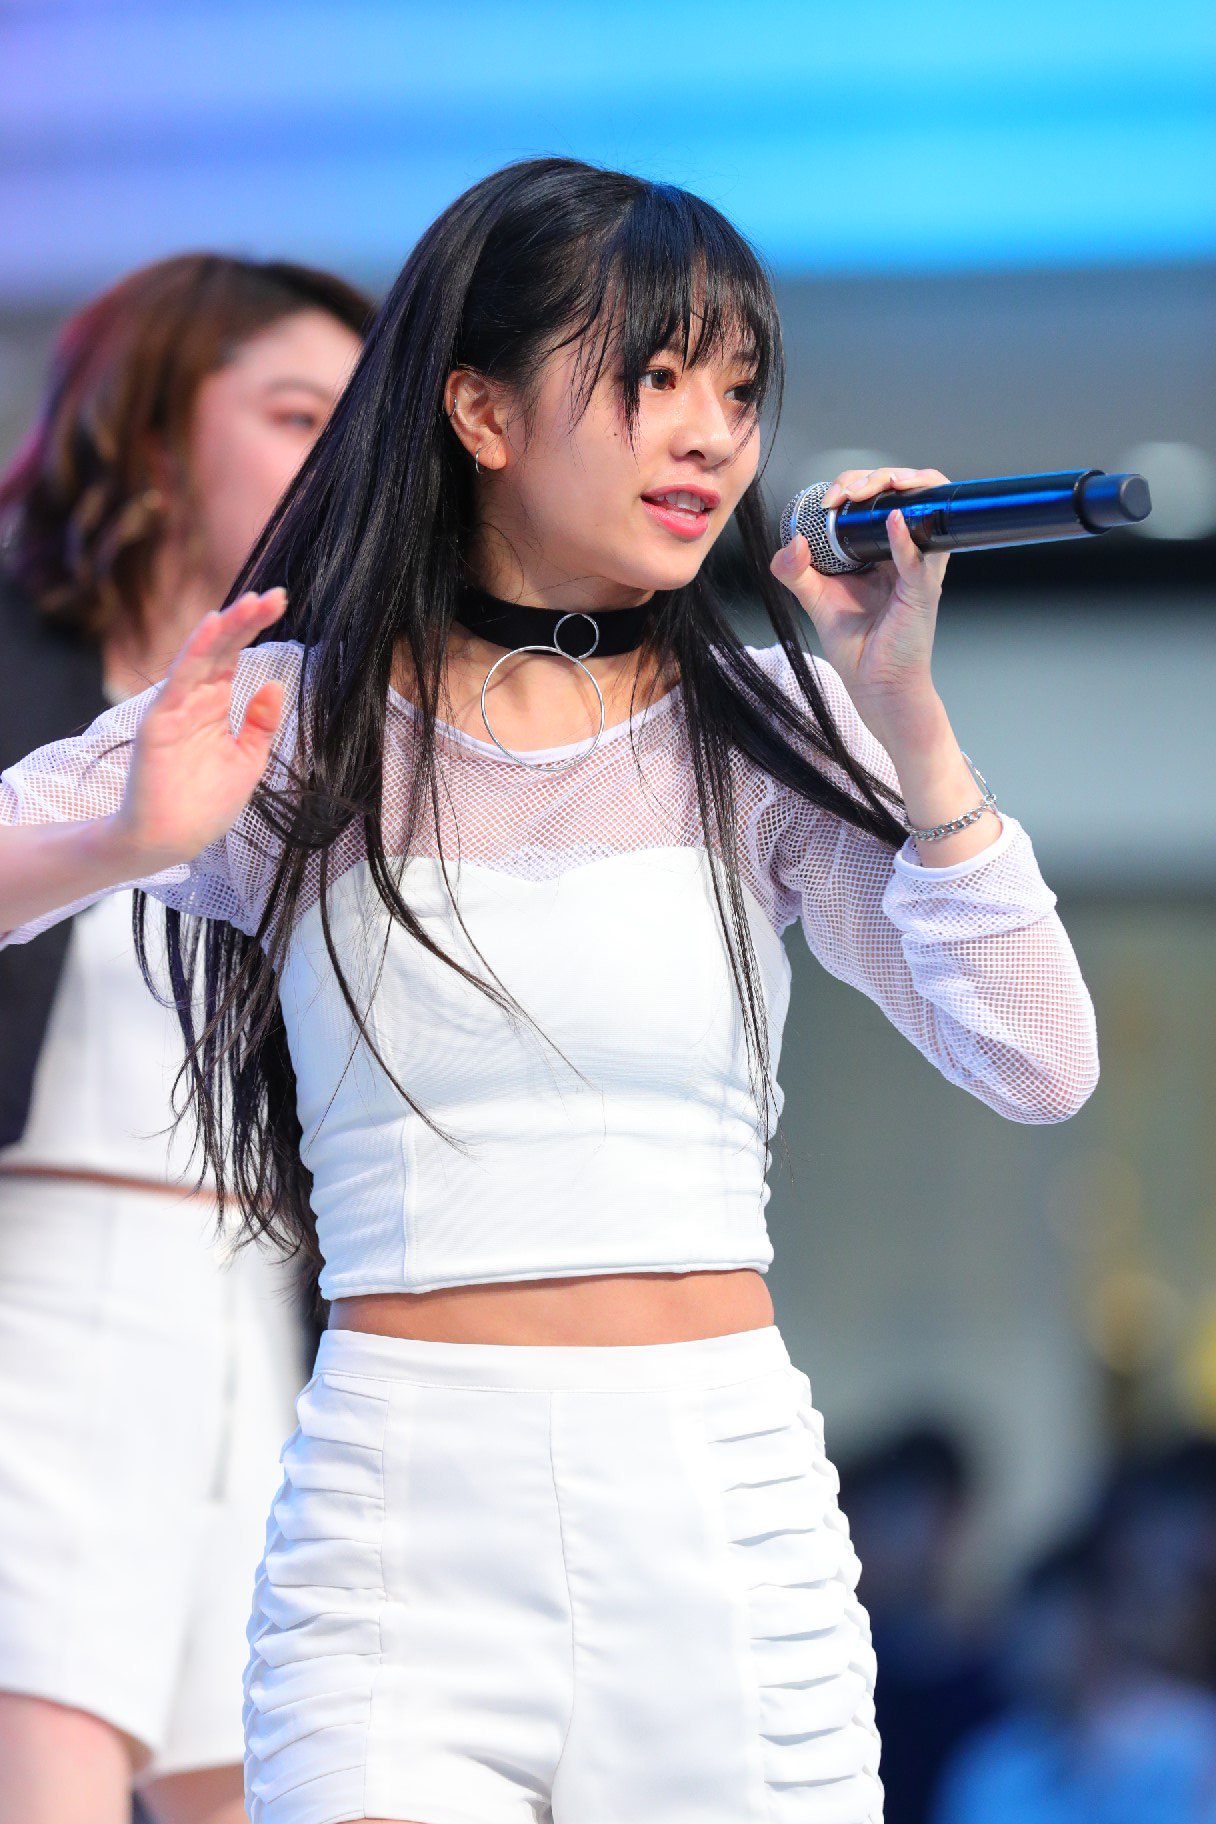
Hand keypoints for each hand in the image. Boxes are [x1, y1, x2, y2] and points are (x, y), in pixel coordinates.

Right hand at [113, 588, 287, 868]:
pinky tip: (213, 626)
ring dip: (226, 627)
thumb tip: (277, 682)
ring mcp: (175, 706)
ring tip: (250, 602)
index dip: (255, 628)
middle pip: (222, 648)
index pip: (236, 655)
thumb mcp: (248, 759)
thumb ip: (261, 722)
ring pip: (202, 656)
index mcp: (216, 704)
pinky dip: (195, 651)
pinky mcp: (160, 719)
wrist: (172, 839)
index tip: (281, 602)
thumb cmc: (206, 803)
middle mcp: (195, 698)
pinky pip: (179, 679)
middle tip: (274, 595)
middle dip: (247, 620)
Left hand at [770, 466, 950, 739]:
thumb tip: (790, 542)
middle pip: (908, 492)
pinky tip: (892, 521)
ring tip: (872, 487)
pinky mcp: (923, 593)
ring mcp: (920, 569)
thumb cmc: (857, 645)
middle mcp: (908, 552)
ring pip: (927, 510)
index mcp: (885, 548)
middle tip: (844, 492)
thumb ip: (795, 570)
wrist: (875, 688)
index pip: (881, 496)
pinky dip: (907, 538)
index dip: (855, 484)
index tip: (827, 498)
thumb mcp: (816, 599)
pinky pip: (921, 560)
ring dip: (902, 487)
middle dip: (877, 477)